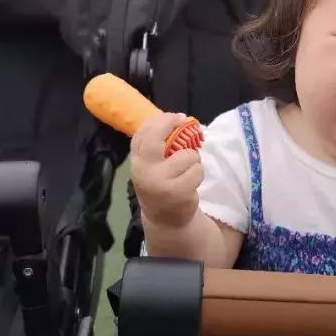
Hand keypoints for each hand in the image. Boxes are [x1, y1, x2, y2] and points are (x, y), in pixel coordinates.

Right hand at [130, 112, 203, 229]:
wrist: (165, 218)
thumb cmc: (161, 183)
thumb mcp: (152, 165)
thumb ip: (159, 144)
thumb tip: (181, 119)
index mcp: (137, 161)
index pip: (143, 133)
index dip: (160, 120)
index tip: (175, 117)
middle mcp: (144, 170)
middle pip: (155, 138)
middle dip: (171, 125)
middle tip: (184, 122)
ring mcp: (160, 182)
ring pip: (188, 155)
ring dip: (194, 159)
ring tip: (187, 170)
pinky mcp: (177, 192)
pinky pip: (197, 171)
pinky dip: (198, 174)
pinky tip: (191, 183)